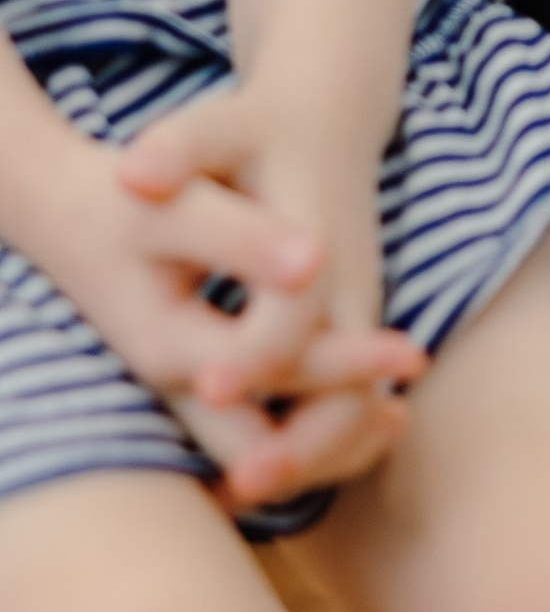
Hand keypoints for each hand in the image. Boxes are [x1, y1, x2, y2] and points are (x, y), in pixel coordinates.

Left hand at [112, 88, 426, 507]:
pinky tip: (248, 476)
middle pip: (350, 387)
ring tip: (235, 495)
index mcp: (317, 240)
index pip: (297, 317)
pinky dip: (316, 450)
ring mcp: (355, 316)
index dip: (258, 355)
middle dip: (304, 443)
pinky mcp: (346, 333)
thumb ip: (178, 150)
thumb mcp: (217, 125)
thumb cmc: (259, 126)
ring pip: (357, 412)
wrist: (328, 115)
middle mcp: (347, 289)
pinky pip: (348, 409)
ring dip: (311, 459)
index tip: (210, 387)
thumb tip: (131, 178)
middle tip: (238, 486)